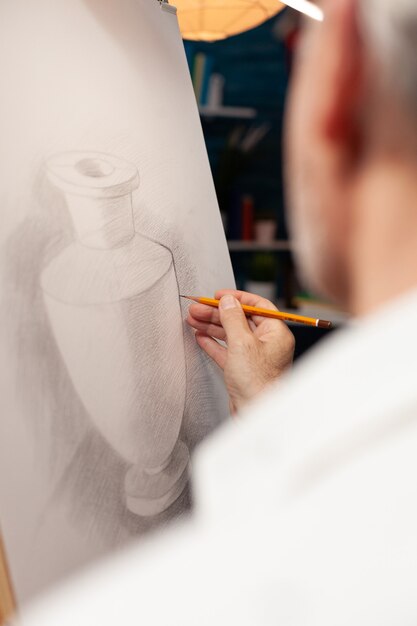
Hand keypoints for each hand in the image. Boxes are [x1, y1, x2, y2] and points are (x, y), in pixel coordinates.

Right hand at [186, 289, 294, 413]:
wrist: (256, 414)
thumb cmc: (258, 383)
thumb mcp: (242, 343)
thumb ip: (233, 318)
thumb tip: (228, 301)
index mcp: (276, 333)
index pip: (258, 306)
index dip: (237, 299)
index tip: (219, 295)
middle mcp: (267, 343)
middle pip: (240, 320)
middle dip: (217, 313)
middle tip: (197, 308)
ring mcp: (254, 357)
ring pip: (231, 335)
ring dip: (212, 326)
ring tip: (192, 319)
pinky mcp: (242, 370)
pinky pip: (226, 351)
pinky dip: (213, 343)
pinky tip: (200, 337)